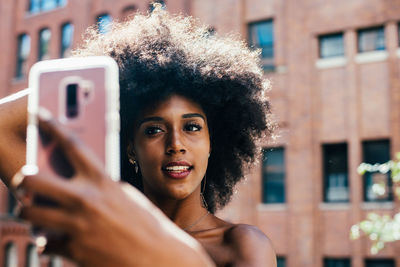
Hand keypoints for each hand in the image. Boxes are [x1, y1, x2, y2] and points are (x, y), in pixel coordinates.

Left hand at [14, 112, 213, 266]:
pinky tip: (55, 238)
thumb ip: (100, 185)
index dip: (52, 125)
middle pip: (32, 178)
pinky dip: (47, 241)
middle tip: (24, 179)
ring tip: (35, 210)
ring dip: (28, 210)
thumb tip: (78, 180)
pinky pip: (45, 243)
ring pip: (28, 212)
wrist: (158, 257)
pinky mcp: (74, 251)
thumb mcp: (125, 195)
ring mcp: (76, 226)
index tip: (38, 115)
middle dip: (21, 177)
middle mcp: (85, 200)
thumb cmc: (146, 224)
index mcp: (102, 181)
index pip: (72, 144)